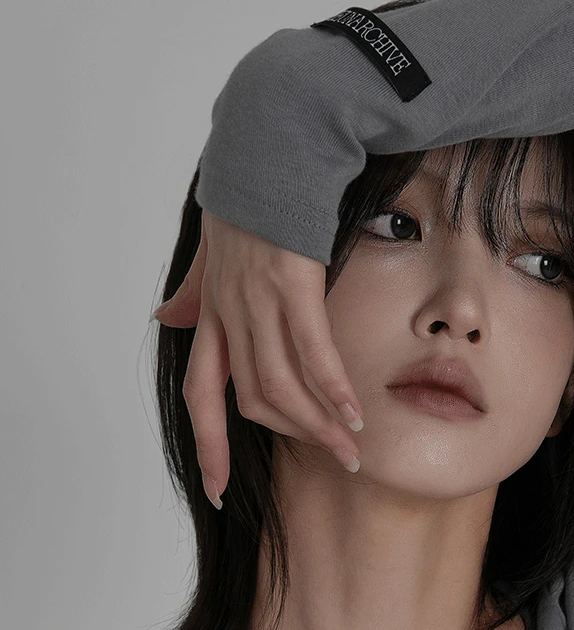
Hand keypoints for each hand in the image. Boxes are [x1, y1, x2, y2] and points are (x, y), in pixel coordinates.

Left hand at [151, 210, 364, 507]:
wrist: (267, 141)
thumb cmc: (246, 191)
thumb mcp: (208, 247)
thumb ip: (192, 289)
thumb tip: (164, 315)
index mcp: (212, 311)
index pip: (201, 393)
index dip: (208, 443)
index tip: (217, 488)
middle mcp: (230, 313)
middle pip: (252, 399)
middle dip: (291, 439)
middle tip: (333, 463)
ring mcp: (259, 299)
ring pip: (282, 384)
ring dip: (319, 424)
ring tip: (351, 447)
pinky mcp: (292, 282)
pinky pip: (312, 350)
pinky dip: (332, 387)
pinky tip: (353, 410)